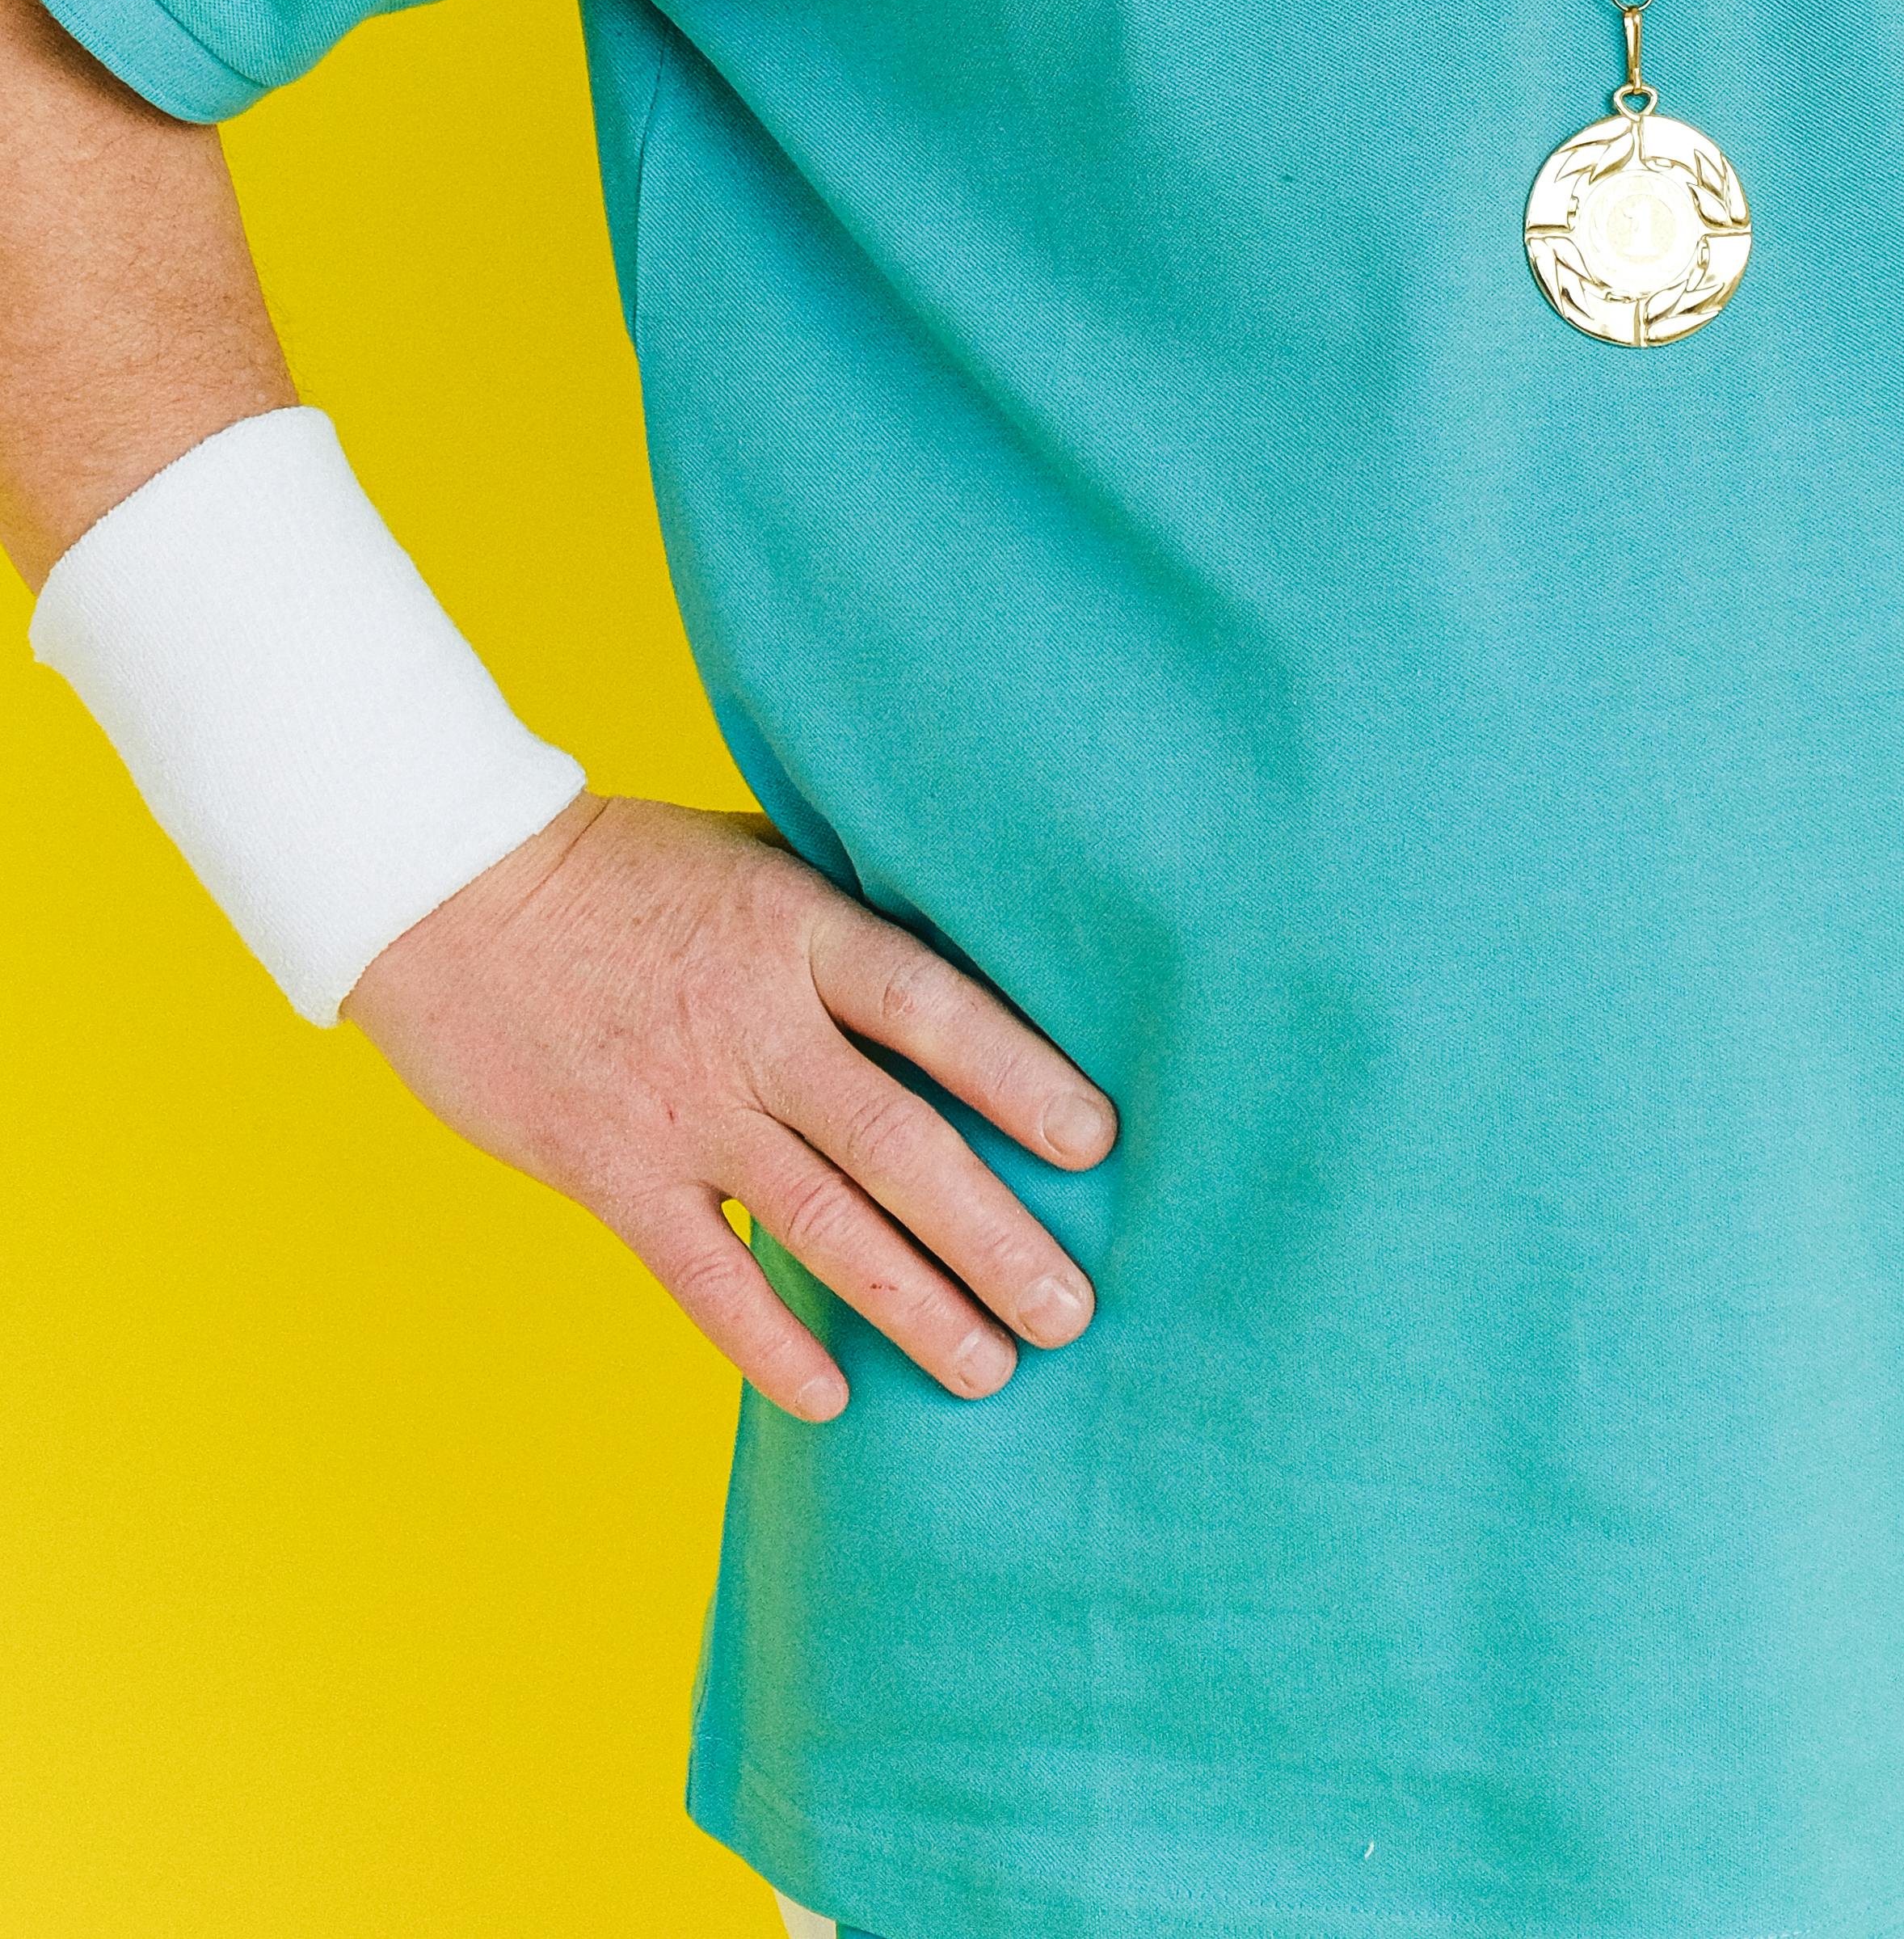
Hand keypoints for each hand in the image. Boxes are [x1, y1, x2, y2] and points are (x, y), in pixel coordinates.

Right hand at [345, 792, 1116, 1420]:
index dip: (1021, 1076)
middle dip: (995, 1236)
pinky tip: (834, 1398)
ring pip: (822, 1224)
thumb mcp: (756, 862)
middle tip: (1073, 1310)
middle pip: (900, 1142)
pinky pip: (706, 1275)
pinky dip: (771, 1341)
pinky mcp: (611, 1171)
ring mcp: (683, 1107)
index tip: (1097, 1143)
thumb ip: (843, 926)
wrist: (451, 890)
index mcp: (802, 933)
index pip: (937, 1009)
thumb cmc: (624, 868)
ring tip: (992, 1370)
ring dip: (914, 1306)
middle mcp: (755, 1027)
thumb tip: (967, 975)